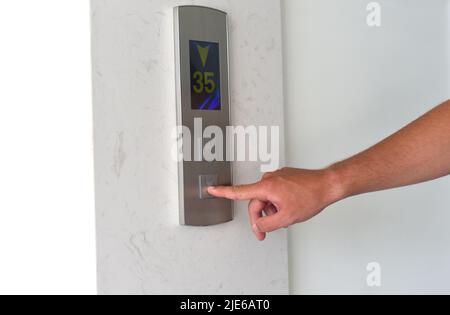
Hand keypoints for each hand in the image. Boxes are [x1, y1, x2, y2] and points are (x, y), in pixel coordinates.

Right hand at [207, 168, 343, 240]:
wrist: (326, 185)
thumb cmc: (310, 196)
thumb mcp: (287, 217)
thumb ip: (268, 224)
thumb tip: (259, 225)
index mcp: (266, 187)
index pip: (239, 192)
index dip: (223, 192)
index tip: (211, 190)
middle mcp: (269, 179)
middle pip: (255, 202)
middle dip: (260, 218)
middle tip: (265, 233)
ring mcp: (276, 178)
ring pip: (265, 199)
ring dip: (271, 210)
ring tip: (285, 216)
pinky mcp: (283, 178)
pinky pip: (273, 193)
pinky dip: (277, 203)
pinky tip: (288, 208)